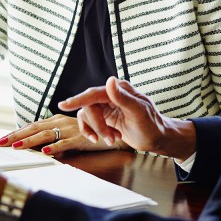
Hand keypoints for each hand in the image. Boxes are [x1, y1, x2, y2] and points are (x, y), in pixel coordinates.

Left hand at [0, 113, 125, 154]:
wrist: (112, 130)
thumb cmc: (88, 132)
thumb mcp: (67, 132)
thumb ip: (53, 136)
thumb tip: (36, 144)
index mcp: (56, 120)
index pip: (32, 126)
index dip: (17, 132)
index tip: (2, 139)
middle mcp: (60, 122)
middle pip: (34, 128)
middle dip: (16, 136)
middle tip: (1, 143)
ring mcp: (70, 130)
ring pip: (46, 135)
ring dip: (30, 141)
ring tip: (17, 147)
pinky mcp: (80, 138)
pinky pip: (66, 143)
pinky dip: (55, 147)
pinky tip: (45, 152)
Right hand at [59, 76, 195, 159]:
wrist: (157, 138)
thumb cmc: (152, 125)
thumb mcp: (139, 111)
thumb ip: (122, 97)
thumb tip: (109, 81)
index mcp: (119, 90)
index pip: (93, 93)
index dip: (77, 99)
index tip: (63, 105)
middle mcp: (111, 95)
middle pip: (89, 107)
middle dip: (97, 125)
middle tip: (109, 138)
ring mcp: (106, 106)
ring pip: (88, 116)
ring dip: (98, 131)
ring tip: (112, 139)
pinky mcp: (104, 117)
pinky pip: (89, 123)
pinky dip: (95, 133)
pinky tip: (109, 138)